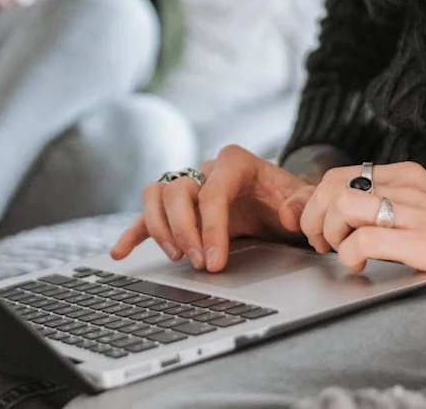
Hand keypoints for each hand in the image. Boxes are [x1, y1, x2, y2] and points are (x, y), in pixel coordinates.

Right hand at [110, 145, 314, 271]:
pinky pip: (147, 214)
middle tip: (198, 263)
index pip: (212, 192)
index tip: (215, 261)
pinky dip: (133, 232)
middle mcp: (205, 168)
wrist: (281, 200)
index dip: (211, 228)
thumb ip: (301, 204)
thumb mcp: (303, 198)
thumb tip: (289, 214)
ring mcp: (188, 186)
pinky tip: (121, 252)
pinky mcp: (177, 207)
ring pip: (156, 194)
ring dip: (159, 226)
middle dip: (184, 230)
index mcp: (235, 162)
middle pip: (178, 190)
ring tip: (174, 256)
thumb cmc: (289, 199)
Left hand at [299, 161, 425, 301]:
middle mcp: (408, 186)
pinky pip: (366, 240)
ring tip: (341, 253)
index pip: (339, 175)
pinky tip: (361, 266)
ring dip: (330, 234)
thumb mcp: (422, 208)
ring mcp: (416, 212)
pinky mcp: (425, 242)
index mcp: (405, 175)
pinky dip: (350, 255)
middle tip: (321, 244)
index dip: (316, 203)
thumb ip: (387, 205)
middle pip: (332, 186)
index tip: (317, 228)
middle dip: (314, 218)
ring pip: (343, 207)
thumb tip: (339, 218)